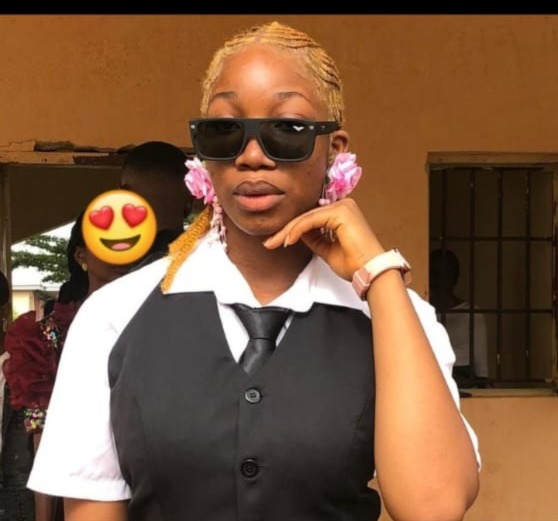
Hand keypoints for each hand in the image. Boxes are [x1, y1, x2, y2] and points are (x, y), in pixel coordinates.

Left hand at [264, 198, 384, 280]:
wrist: (370, 271)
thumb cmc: (355, 263)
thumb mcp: (327, 249)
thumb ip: (313, 239)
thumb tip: (297, 234)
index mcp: (342, 212)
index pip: (311, 218)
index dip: (292, 230)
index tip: (277, 241)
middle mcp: (343, 205)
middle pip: (306, 216)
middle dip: (285, 231)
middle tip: (269, 242)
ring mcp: (342, 207)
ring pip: (306, 218)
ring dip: (287, 231)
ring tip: (274, 243)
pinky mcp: (340, 212)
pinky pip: (310, 220)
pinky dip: (297, 230)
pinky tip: (287, 240)